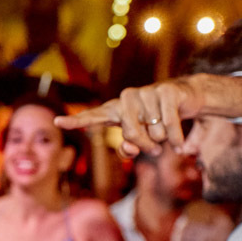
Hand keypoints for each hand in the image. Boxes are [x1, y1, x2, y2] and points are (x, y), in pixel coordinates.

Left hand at [54, 74, 241, 157]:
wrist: (185, 100)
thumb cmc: (156, 124)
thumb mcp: (141, 141)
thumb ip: (129, 148)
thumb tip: (129, 148)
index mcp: (114, 111)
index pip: (92, 117)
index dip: (75, 121)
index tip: (56, 122)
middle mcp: (126, 99)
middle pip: (131, 134)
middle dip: (145, 145)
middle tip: (153, 148)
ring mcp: (145, 92)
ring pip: (153, 131)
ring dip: (163, 139)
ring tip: (164, 131)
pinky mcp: (166, 91)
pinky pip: (169, 125)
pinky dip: (176, 138)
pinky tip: (179, 143)